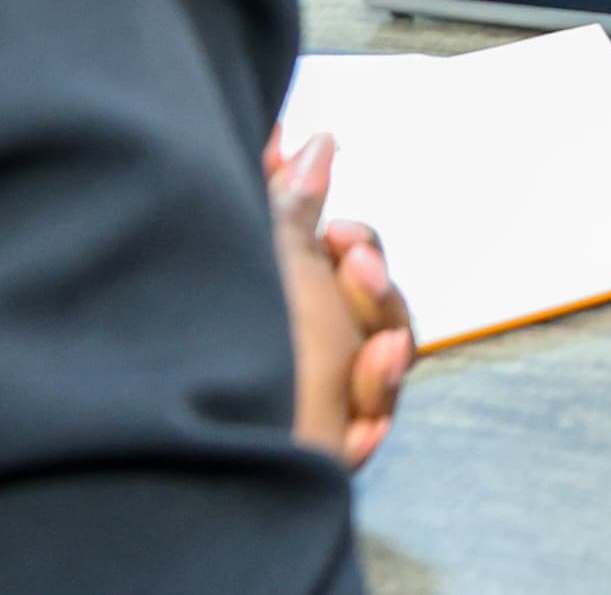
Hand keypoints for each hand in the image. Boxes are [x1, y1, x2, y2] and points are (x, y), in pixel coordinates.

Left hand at [266, 134, 411, 470]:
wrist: (226, 471)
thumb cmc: (241, 367)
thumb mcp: (274, 267)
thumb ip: (296, 202)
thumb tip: (314, 140)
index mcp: (272, 288)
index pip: (320, 242)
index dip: (347, 237)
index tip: (339, 231)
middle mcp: (291, 335)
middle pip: (366, 294)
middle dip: (373, 284)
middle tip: (356, 270)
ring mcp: (310, 384)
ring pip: (384, 347)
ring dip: (384, 345)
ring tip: (371, 354)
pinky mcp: (328, 431)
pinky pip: (376, 404)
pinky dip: (371, 402)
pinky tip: (362, 415)